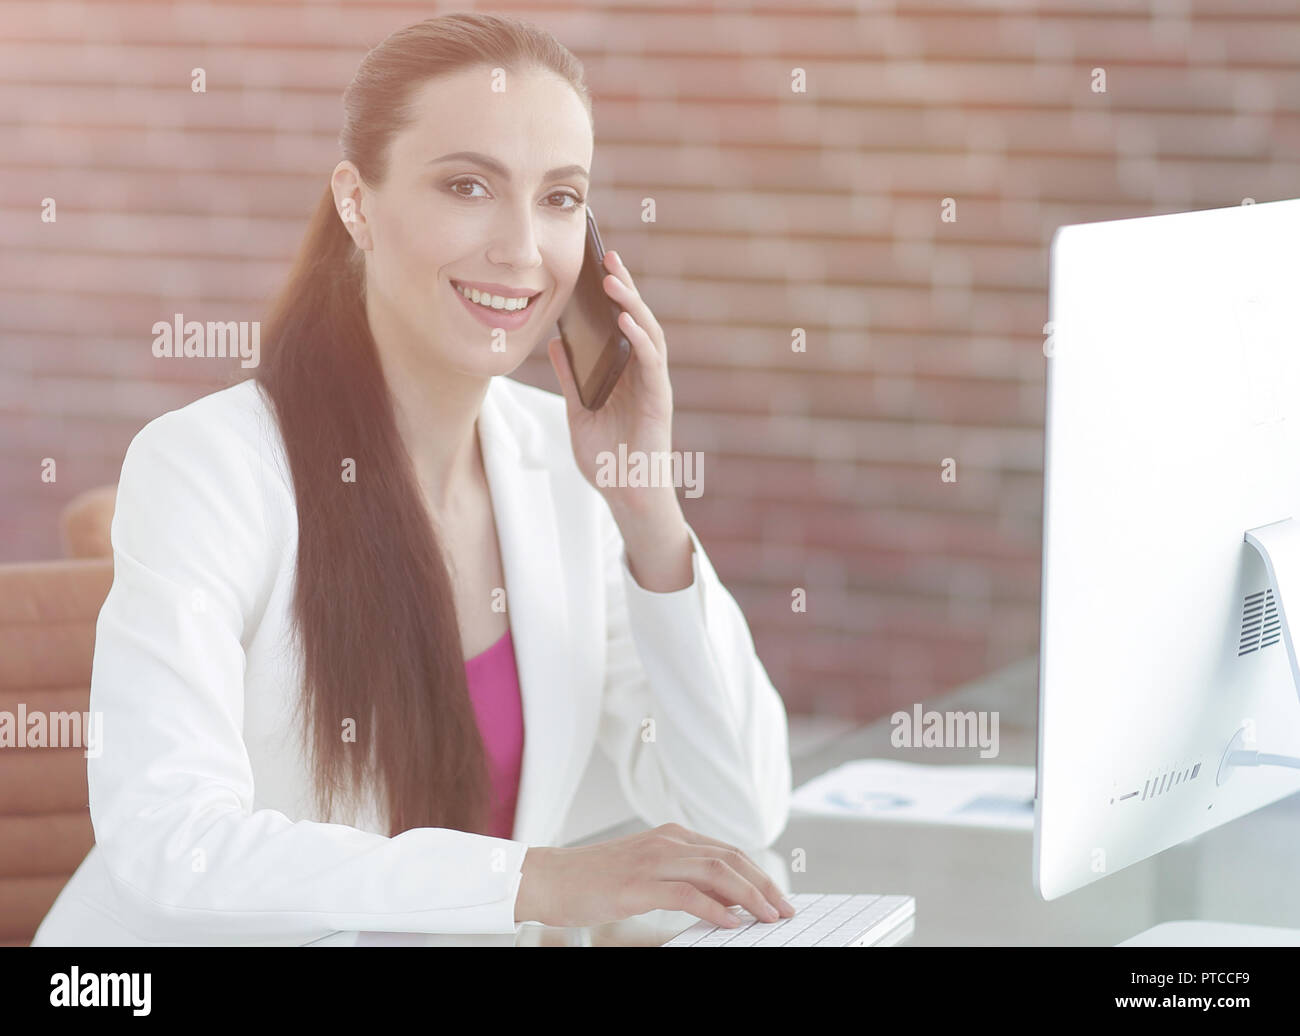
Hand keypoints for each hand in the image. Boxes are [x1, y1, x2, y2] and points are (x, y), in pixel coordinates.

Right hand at [513, 822, 795, 928]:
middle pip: (731, 858)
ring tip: (767, 917)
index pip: (729, 851)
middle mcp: (667, 841)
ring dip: (749, 896)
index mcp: (671, 835)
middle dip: (764, 885)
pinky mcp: (637, 884)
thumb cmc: (592, 880)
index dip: (759, 874)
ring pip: (716, 871)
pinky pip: (686, 893)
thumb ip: (683, 880)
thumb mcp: (645, 873)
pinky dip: (715, 908)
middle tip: (784, 910)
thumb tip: (726, 902)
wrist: (546, 878)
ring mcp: (652, 860)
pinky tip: (730, 923)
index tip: (778, 898)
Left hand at [546, 249, 676, 516]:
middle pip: (637, 320)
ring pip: (648, 333)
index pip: (622, 324)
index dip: (613, 294)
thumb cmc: (606, 458)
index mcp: (626, 372)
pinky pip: (652, 362)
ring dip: (633, 304)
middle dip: (624, 286)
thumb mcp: (579, 410)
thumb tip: (557, 341)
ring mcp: (653, 385)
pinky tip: (625, 321)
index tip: (597, 264)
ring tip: (614, 279)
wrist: (624, 493)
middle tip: (607, 255)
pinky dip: (640, 339)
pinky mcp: (659, 400)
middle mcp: (643, 373)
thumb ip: (572, 376)